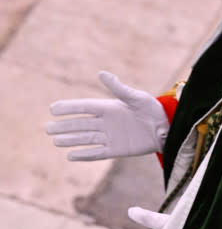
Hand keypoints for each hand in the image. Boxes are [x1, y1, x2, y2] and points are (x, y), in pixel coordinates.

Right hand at [46, 71, 169, 159]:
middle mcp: (107, 122)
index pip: (84, 108)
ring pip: (85, 138)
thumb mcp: (136, 97)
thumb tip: (101, 73)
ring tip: (55, 141)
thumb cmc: (153, 109)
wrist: (167, 127)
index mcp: (110, 108)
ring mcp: (110, 137)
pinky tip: (71, 156)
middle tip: (47, 128)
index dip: (69, 108)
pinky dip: (84, 155)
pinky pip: (97, 153)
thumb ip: (118, 88)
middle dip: (64, 126)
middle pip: (81, 124)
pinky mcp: (116, 150)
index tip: (52, 108)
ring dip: (71, 140)